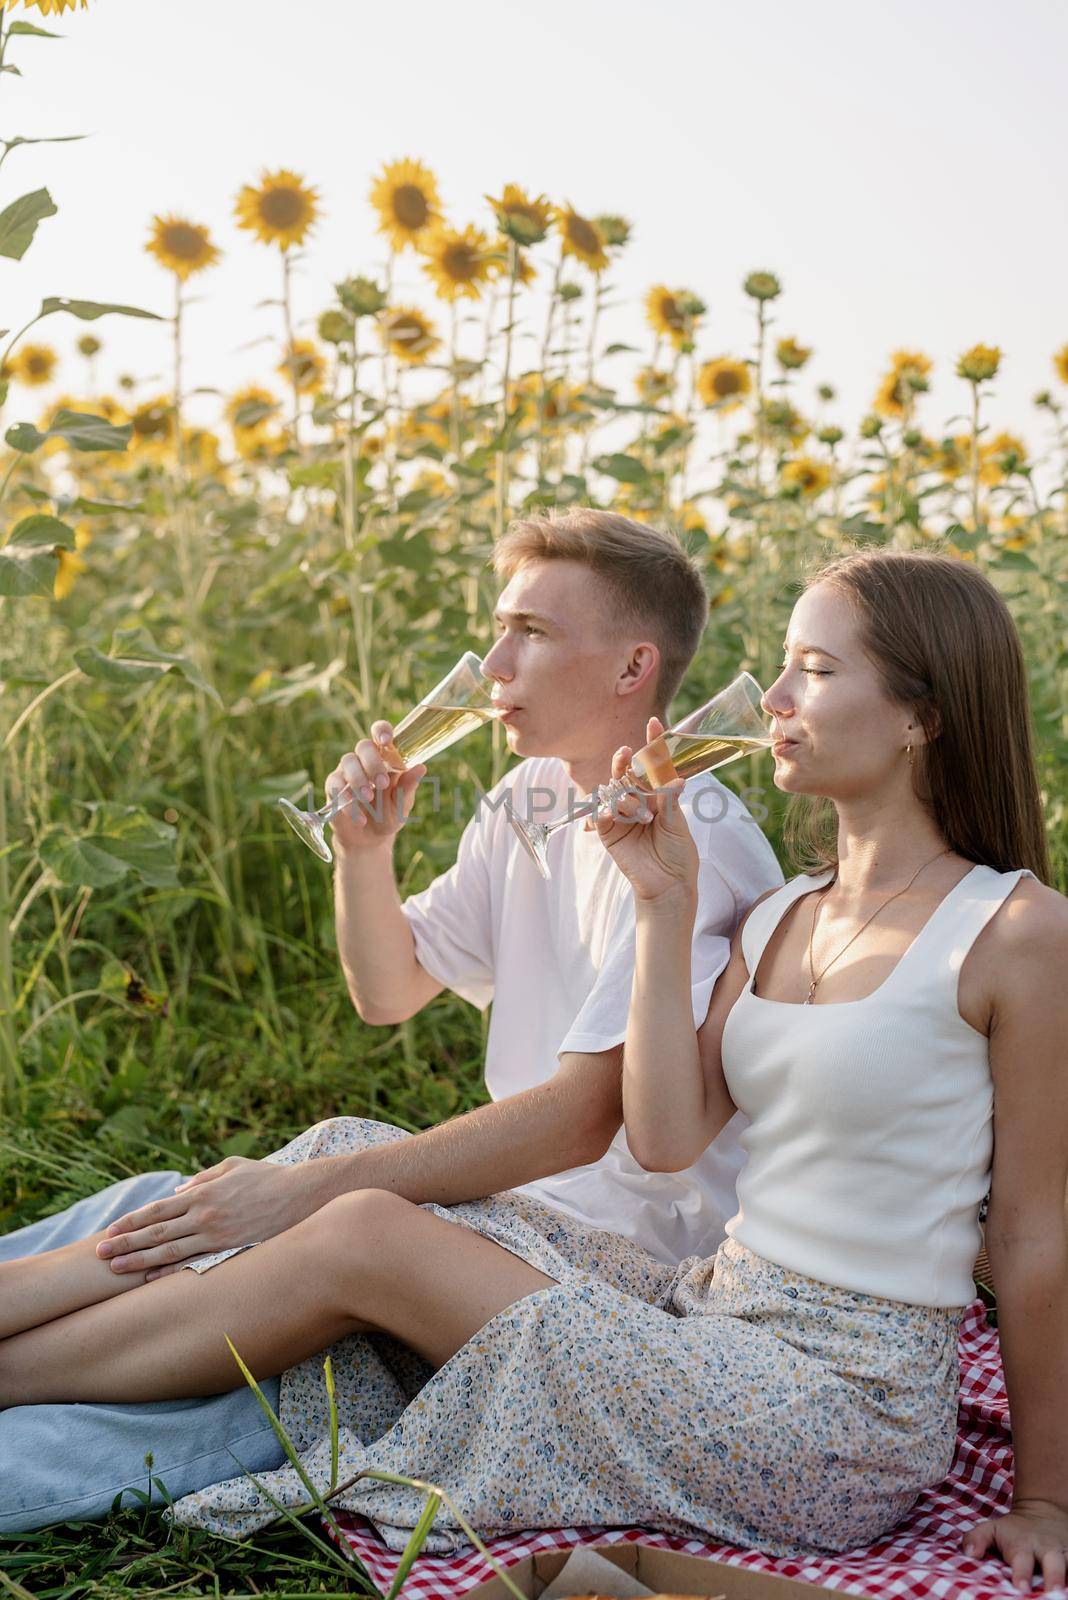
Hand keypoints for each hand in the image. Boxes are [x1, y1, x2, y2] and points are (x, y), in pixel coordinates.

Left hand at [95, 1157, 316, 1278]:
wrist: (304, 1195)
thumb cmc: (270, 1178)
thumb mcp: (234, 1167)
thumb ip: (205, 1176)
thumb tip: (179, 1192)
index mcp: (203, 1192)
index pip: (157, 1209)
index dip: (131, 1221)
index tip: (110, 1231)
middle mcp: (204, 1214)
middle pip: (156, 1232)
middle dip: (125, 1243)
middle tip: (99, 1254)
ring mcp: (217, 1235)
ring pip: (169, 1251)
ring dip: (139, 1261)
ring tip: (115, 1269)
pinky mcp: (231, 1250)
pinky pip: (195, 1264)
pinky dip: (170, 1273)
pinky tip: (151, 1281)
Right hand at [325, 720, 425, 852]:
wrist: (370, 839)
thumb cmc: (389, 815)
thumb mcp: (402, 803)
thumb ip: (408, 786)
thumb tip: (421, 768)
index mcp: (384, 757)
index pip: (380, 732)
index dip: (382, 731)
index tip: (387, 742)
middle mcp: (363, 760)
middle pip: (363, 745)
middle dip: (373, 763)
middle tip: (382, 784)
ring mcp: (346, 772)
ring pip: (347, 762)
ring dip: (358, 779)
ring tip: (369, 799)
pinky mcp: (333, 788)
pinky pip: (335, 786)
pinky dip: (348, 803)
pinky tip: (360, 818)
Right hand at [594, 717, 699, 903]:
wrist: (668, 884)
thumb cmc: (678, 853)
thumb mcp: (678, 824)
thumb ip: (670, 800)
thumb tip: (675, 778)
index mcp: (658, 796)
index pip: (653, 765)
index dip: (653, 743)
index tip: (653, 722)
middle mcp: (638, 801)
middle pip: (626, 774)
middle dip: (624, 762)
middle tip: (626, 753)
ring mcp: (621, 816)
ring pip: (614, 793)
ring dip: (626, 799)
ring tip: (642, 817)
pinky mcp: (608, 832)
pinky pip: (600, 815)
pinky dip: (605, 811)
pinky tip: (611, 813)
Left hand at [963, 1498, 1067, 1591]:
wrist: (1043, 1512)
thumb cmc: (1012, 1530)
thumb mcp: (991, 1529)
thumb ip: (976, 1539)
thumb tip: (970, 1554)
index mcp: (1022, 1545)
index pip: (1021, 1560)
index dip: (1022, 1573)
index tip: (1021, 1587)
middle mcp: (1047, 1550)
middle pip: (1054, 1564)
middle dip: (1054, 1578)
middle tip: (1052, 1594)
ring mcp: (1065, 1554)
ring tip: (1065, 1593)